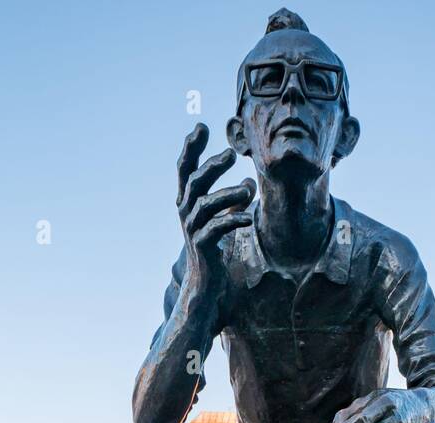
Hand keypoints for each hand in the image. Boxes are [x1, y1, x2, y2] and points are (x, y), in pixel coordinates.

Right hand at [176, 123, 253, 301]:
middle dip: (212, 165)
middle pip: (194, 181)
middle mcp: (186, 212)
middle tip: (232, 154)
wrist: (205, 285)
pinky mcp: (203, 247)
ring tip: (249, 189)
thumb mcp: (223, 219)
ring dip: (228, 194)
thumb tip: (250, 182)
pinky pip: (216, 229)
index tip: (201, 126)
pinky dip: (233, 220)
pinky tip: (249, 219)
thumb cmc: (214, 249)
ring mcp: (192, 230)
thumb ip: (233, 199)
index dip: (191, 148)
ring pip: (206, 204)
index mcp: (188, 202)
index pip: (185, 169)